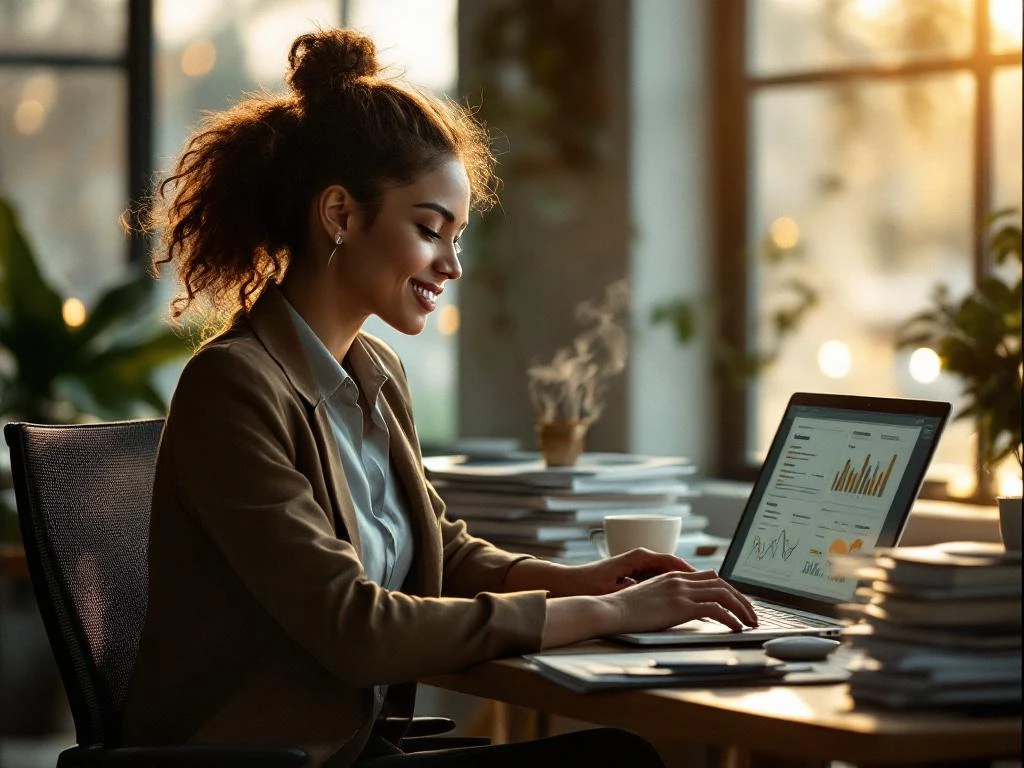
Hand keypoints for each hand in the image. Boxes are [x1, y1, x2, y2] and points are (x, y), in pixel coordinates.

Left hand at [558, 548, 697, 595]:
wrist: (570, 584)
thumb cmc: (589, 585)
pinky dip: (675, 587)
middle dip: (697, 578)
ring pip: (672, 572)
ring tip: (708, 596)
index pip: (673, 561)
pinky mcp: (636, 574)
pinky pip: (662, 577)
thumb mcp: (615, 587)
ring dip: (688, 583)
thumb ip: (639, 587)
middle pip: (677, 566)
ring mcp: (640, 565)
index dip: (693, 573)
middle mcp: (642, 557)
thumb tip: (660, 588)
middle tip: (717, 591)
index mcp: (639, 556)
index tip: (711, 583)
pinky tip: (685, 600)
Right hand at [606, 570, 758, 632]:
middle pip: (722, 583)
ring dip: (741, 608)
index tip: (738, 602)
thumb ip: (667, 598)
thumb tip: (681, 610)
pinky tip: (736, 628)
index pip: (710, 576)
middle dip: (741, 598)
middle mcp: (680, 579)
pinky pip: (716, 610)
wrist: (611, 609)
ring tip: (750, 622)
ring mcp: (681, 591)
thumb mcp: (649, 597)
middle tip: (751, 614)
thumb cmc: (624, 609)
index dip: (728, 588)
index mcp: (673, 576)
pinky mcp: (681, 606)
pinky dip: (730, 618)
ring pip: (724, 593)